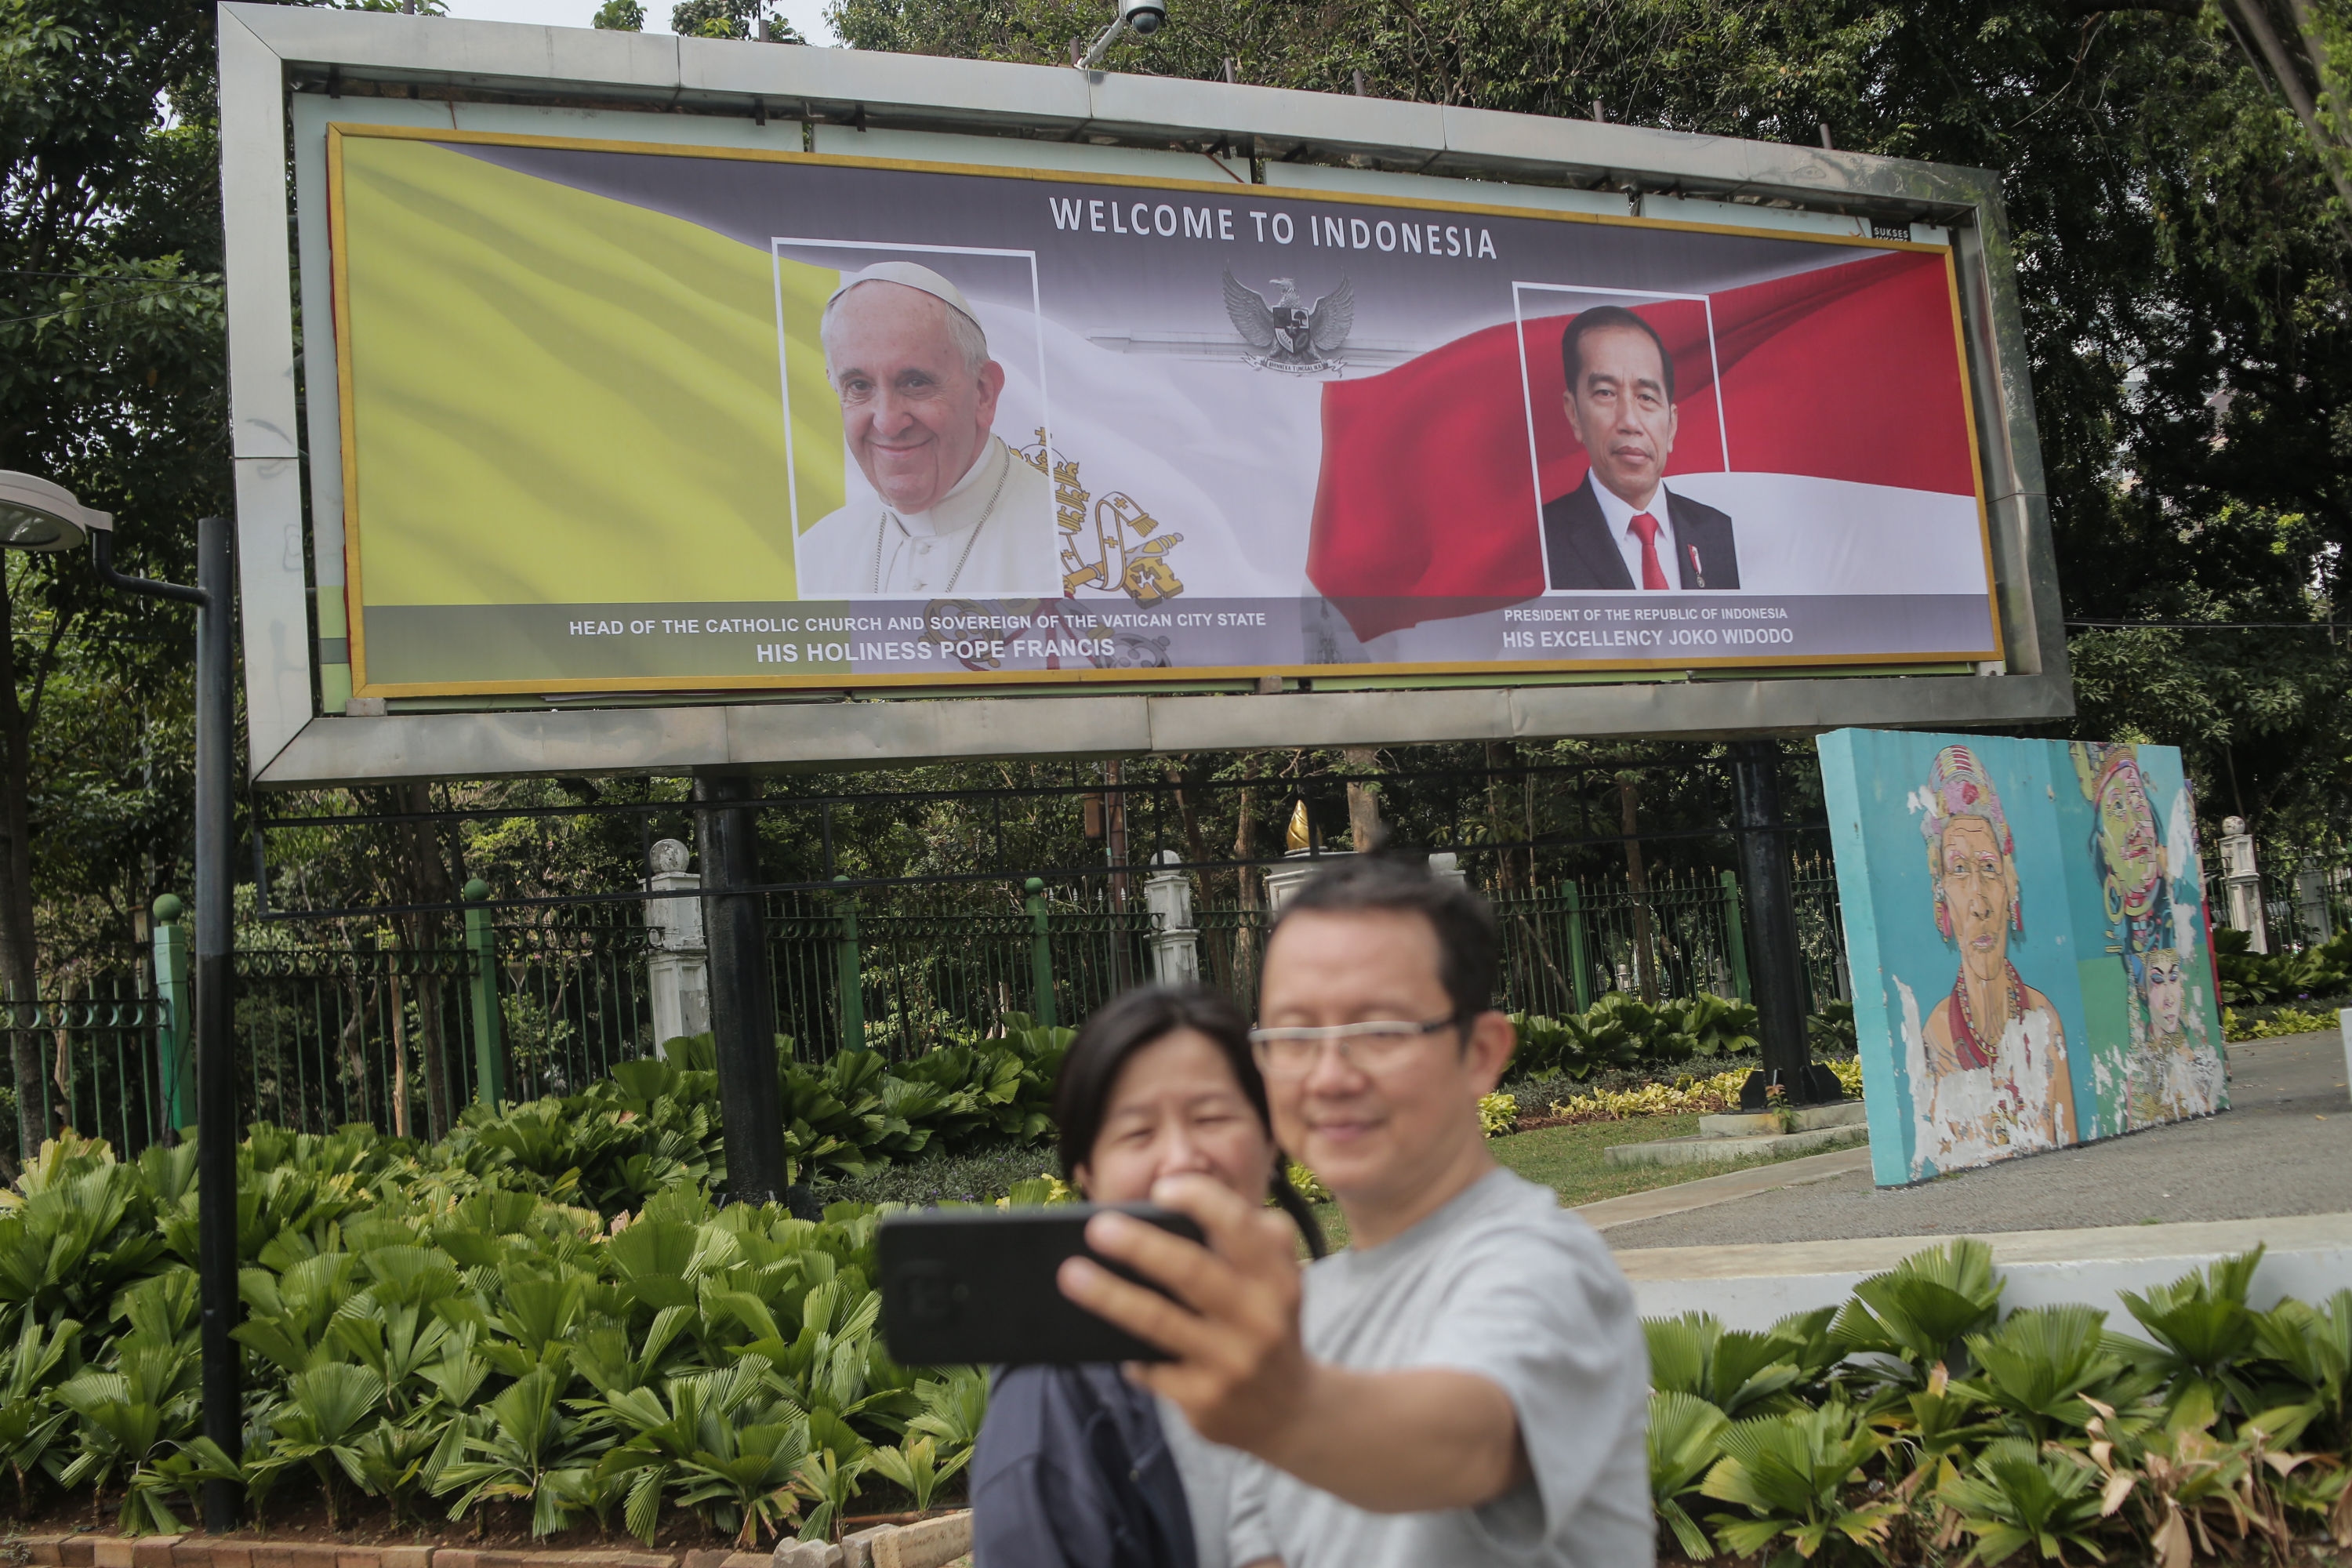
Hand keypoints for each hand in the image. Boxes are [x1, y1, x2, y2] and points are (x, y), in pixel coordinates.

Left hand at [1056, 1173, 1310, 1453]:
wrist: (1291, 1412)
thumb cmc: (1265, 1324)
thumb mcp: (1276, 1281)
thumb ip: (1243, 1243)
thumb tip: (1158, 1218)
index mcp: (1278, 1276)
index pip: (1241, 1226)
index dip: (1201, 1200)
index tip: (1161, 1189)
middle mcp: (1262, 1317)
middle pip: (1192, 1271)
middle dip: (1140, 1246)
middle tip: (1096, 1227)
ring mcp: (1234, 1361)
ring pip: (1159, 1322)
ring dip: (1110, 1296)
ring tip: (1071, 1274)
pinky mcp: (1206, 1399)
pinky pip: (1150, 1367)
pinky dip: (1127, 1351)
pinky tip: (1102, 1336)